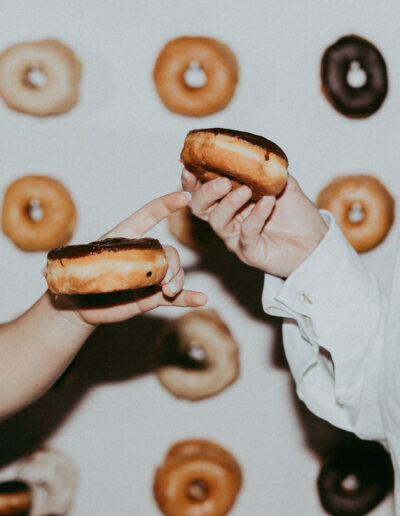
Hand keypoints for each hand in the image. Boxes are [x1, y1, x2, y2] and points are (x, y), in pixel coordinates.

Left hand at [62, 191, 206, 325]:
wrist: (79, 306)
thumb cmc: (76, 280)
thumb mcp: (72, 268)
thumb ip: (66, 265)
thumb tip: (45, 268)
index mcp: (125, 239)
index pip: (147, 216)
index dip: (165, 205)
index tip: (183, 196)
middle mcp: (142, 255)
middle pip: (168, 250)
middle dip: (173, 263)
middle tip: (165, 283)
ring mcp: (149, 276)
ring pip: (174, 272)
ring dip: (179, 281)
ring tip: (170, 293)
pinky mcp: (152, 297)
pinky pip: (176, 296)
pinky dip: (188, 297)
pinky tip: (202, 300)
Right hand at [181, 168, 327, 277]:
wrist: (316, 241)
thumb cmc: (296, 214)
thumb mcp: (282, 182)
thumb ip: (265, 169)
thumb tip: (252, 150)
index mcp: (230, 200)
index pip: (202, 190)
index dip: (192, 181)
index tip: (190, 168)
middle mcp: (228, 219)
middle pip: (200, 208)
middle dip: (206, 193)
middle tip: (222, 182)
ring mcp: (236, 237)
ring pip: (218, 222)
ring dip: (229, 203)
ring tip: (245, 191)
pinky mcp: (249, 252)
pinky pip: (245, 235)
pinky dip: (256, 217)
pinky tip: (268, 203)